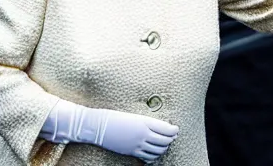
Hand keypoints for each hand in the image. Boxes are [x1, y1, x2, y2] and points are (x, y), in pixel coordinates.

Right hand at [39, 100, 177, 162]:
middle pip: (165, 140)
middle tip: (172, 135)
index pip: (167, 129)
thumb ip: (145, 122)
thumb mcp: (131, 115)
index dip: (174, 130)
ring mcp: (137, 144)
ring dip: (165, 147)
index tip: (175, 128)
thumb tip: (158, 127)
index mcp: (144, 122)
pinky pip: (149, 157)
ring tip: (165, 143)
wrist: (97, 126)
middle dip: (171, 139)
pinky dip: (155, 155)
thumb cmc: (112, 116)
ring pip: (159, 150)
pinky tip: (155, 152)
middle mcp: (143, 134)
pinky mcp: (132, 152)